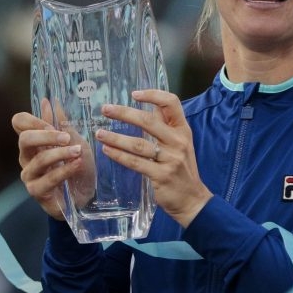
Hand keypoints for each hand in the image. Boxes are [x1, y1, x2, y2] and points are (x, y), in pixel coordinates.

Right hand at [11, 98, 95, 219]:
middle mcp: (27, 157)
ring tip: (77, 151)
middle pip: (25, 139)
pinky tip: (77, 165)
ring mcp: (30, 175)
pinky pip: (48, 179)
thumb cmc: (79, 166)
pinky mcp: (37, 191)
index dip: (31, 119)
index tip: (50, 123)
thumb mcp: (74, 141)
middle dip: (46, 136)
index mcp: (33, 141)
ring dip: (61, 154)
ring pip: (39, 160)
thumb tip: (48, 101)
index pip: (18, 122)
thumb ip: (61, 124)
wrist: (87, 194)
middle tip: (66, 138)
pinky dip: (65, 170)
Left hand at [96, 89, 211, 227]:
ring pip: (138, 144)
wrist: (192, 199)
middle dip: (124, 113)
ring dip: (116, 138)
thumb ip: (166, 125)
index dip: (153, 95)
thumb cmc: (182, 168)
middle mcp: (178, 141)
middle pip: (148, 121)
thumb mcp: (180, 143)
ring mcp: (170, 159)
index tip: (134, 94)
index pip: (171, 103)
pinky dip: (119, 155)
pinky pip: (136, 163)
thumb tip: (150, 105)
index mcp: (183, 130)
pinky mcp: (161, 176)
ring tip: (99, 133)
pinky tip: (107, 150)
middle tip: (105, 109)